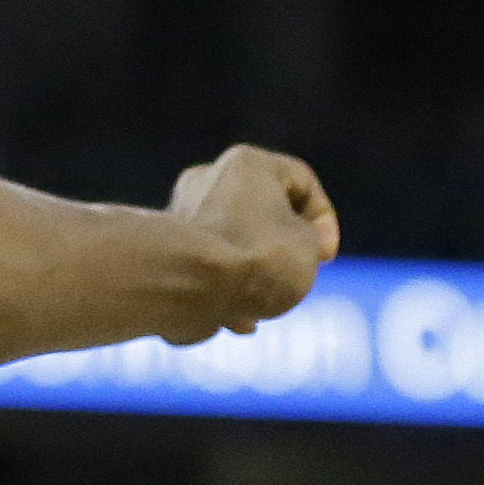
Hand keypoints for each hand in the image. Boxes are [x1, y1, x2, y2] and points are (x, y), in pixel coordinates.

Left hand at [163, 144, 337, 334]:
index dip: (323, 221)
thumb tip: (277, 251)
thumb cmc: (257, 259)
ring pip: (232, 246)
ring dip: (252, 277)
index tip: (322, 255)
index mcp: (246, 164)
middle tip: (293, 276)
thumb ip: (301, 240)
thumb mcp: (309, 247)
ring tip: (263, 306)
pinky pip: (203, 269)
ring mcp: (178, 216)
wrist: (185, 288)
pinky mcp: (160, 252)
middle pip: (262, 215)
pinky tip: (236, 320)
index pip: (301, 182)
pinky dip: (222, 291)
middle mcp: (205, 180)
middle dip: (282, 250)